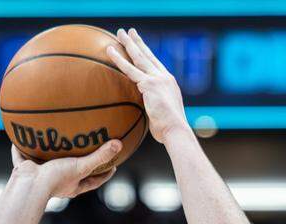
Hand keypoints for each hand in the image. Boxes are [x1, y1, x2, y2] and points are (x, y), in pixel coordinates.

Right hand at [10, 139, 120, 199]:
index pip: (93, 181)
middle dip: (79, 163)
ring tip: (55, 140)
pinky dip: (19, 149)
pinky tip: (19, 137)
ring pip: (47, 164)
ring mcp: (41, 176)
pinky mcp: (25, 170)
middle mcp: (58, 182)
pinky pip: (21, 157)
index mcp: (72, 185)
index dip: (104, 174)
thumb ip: (99, 156)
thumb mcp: (81, 166)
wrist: (30, 185)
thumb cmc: (56, 180)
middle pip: (72, 172)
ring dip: (50, 155)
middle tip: (88, 150)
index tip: (114, 166)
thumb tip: (119, 144)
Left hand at [106, 28, 190, 144]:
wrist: (175, 130)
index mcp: (168, 83)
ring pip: (139, 57)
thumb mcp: (160, 115)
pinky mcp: (149, 84)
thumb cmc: (168, 130)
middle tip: (129, 31)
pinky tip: (110, 51)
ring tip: (119, 33)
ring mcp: (157, 79)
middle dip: (138, 42)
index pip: (155, 64)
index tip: (140, 45)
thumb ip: (151, 108)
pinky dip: (119, 60)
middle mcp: (164, 77)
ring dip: (128, 44)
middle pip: (148, 55)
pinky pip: (130, 70)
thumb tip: (144, 113)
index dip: (147, 53)